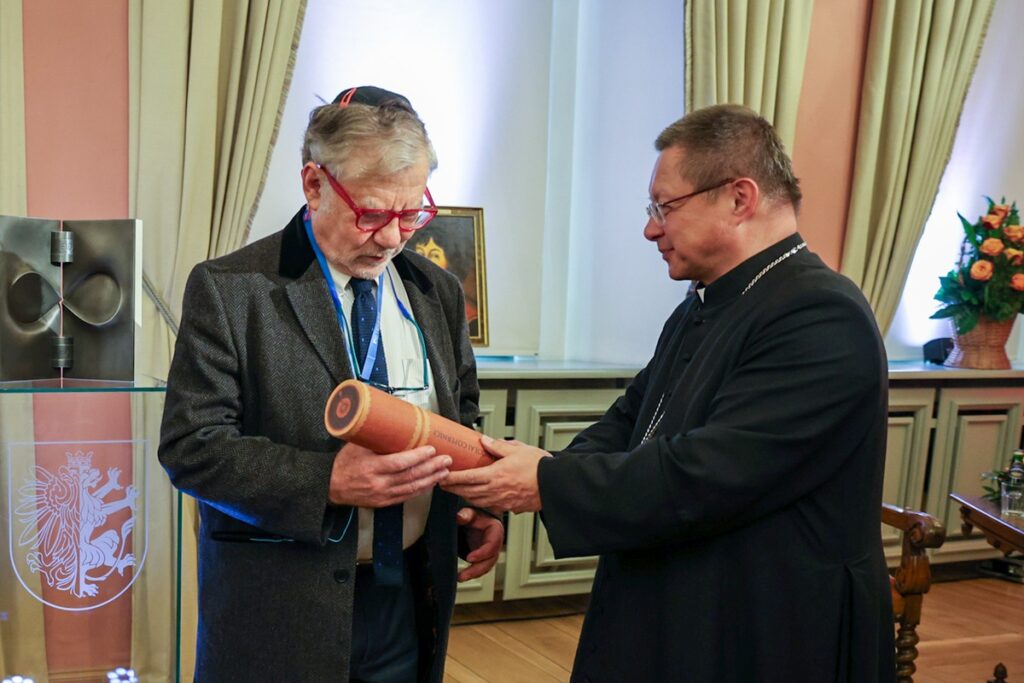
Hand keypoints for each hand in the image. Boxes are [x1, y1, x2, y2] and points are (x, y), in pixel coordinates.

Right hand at [329, 442, 450, 507]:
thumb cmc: (343, 463)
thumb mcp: (357, 446)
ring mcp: (382, 495)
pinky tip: (431, 482)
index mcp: (370, 467)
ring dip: (431, 479)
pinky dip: (421, 489)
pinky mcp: (384, 502)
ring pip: (412, 488)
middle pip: (410, 476)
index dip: (417, 457)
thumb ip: (376, 438)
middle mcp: (378, 483)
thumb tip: (396, 421)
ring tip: (444, 471)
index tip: (431, 449)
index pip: (399, 463)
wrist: (330, 486)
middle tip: (446, 459)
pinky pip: (407, 496)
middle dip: (431, 467)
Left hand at [442, 436, 549, 512]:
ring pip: (476, 500)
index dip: (451, 478)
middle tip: (442, 483)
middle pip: (467, 492)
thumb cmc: (539, 467)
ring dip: (464, 496)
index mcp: (495, 475)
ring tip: (457, 490)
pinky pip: (489, 506)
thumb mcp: (518, 449)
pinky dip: (480, 502)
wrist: (555, 485)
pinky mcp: (509, 507)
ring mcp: (502, 501)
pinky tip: (479, 497)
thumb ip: (497, 446)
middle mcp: (495, 490)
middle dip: (452, 488)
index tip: (441, 475)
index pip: (466, 478)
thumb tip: (484, 440)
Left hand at [455, 507, 502, 581]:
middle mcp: (495, 544)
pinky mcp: (483, 559)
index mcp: (495, 531)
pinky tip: (462, 576)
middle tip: (463, 575)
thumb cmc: (476, 517)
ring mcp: (490, 553)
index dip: (482, 553)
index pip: (492, 544)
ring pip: (485, 567)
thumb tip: (460, 516)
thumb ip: (466, 514)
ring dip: (473, 574)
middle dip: (477, 569)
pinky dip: (472, 573)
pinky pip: (480, 568)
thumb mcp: (471, 513)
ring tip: (460, 578)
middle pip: (490, 560)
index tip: (470, 558)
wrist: (476, 521)